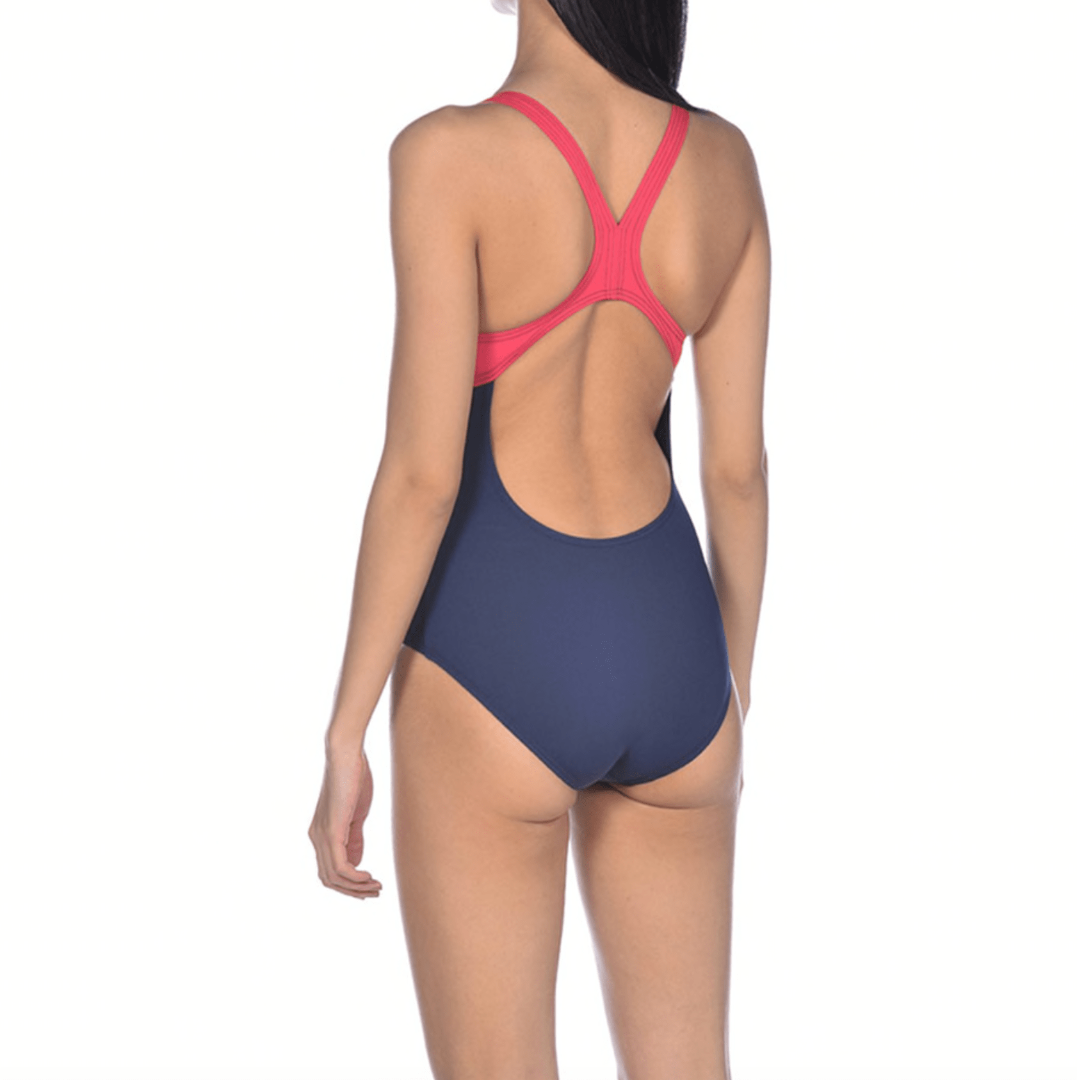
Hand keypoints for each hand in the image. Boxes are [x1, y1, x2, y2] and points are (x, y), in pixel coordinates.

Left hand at [308, 738, 382, 899]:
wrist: (347, 755)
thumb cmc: (354, 777)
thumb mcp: (356, 814)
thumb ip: (354, 838)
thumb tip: (356, 863)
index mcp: (320, 833)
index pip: (329, 870)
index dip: (348, 884)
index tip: (369, 886)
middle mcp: (316, 838)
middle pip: (328, 879)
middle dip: (353, 891)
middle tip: (376, 892)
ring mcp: (322, 835)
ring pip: (333, 877)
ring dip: (356, 887)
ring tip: (376, 887)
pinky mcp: (331, 831)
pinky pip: (340, 867)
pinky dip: (355, 877)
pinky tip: (368, 876)